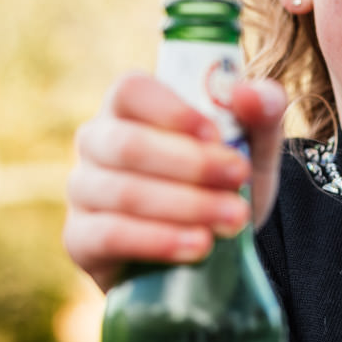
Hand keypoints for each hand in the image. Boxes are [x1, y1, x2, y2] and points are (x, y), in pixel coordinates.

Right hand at [62, 71, 288, 291]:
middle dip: (191, 165)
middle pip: (128, 144)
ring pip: (123, 192)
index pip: (131, 91)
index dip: (173, 111)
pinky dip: (158, 241)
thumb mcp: (254, 147)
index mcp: (129, 107)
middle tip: (240, 179)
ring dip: (185, 206)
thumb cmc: (224, 182)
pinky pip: (108, 236)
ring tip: (234, 220)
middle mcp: (96, 142)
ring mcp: (82, 190)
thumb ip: (261, 112)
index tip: (217, 135)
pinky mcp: (80, 239)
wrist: (214, 251)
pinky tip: (198, 246)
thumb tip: (249, 93)